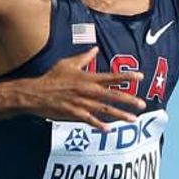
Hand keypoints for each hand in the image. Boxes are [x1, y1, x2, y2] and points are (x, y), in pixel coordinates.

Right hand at [20, 47, 147, 130]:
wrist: (36, 93)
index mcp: (88, 77)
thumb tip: (95, 48)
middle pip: (112, 95)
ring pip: (104, 109)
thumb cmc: (52, 77)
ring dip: (119, 115)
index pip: (111, 76)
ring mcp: (81, 102)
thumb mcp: (68, 63)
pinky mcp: (74, 113)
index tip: (140, 76)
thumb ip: (84, 57)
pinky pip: (89, 119)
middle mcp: (87, 90)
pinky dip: (99, 124)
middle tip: (142, 104)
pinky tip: (108, 129)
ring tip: (133, 119)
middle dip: (128, 100)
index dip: (126, 76)